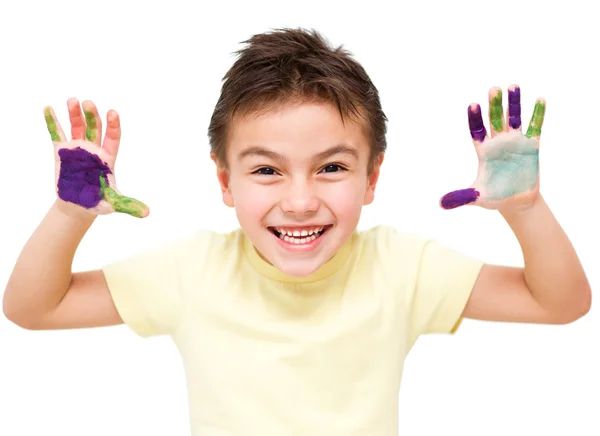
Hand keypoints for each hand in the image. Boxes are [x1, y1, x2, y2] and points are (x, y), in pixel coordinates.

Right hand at [44, 98, 148, 217]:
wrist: (77, 205)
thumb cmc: (98, 202)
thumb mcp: (114, 202)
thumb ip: (129, 205)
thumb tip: (147, 214)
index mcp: (108, 157)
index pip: (113, 137)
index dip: (113, 125)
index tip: (112, 112)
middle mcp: (94, 149)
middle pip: (95, 127)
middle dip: (92, 115)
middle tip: (87, 103)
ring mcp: (78, 148)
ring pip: (77, 127)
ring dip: (74, 114)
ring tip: (72, 100)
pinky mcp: (62, 152)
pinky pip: (57, 134)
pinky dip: (53, 122)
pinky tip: (49, 108)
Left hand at [439, 85, 544, 212]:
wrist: (516, 202)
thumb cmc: (494, 197)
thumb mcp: (477, 197)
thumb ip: (461, 197)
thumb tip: (440, 204)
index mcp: (483, 152)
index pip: (477, 131)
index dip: (475, 119)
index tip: (473, 105)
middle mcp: (498, 143)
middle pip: (495, 120)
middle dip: (494, 105)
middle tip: (494, 89)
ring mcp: (515, 142)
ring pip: (513, 118)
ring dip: (514, 103)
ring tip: (513, 85)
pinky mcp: (531, 146)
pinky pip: (535, 127)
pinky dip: (537, 115)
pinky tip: (539, 100)